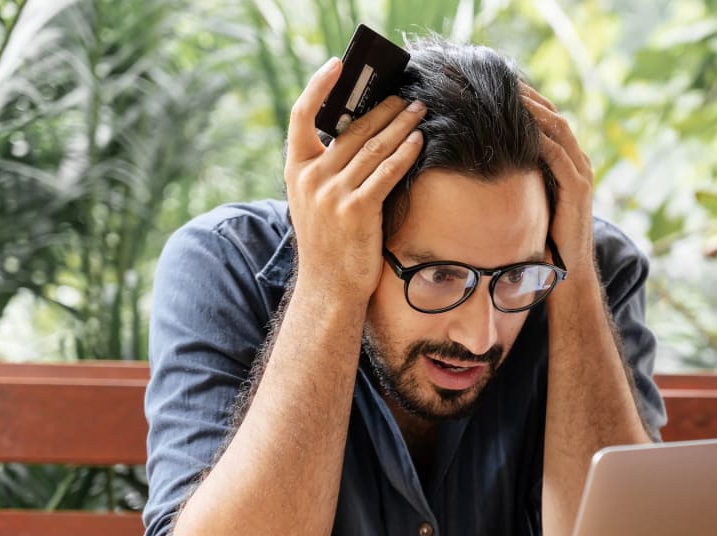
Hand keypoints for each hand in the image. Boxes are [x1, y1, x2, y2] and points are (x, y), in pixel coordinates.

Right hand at [285, 58, 426, 302]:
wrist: (329, 287)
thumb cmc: (329, 242)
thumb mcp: (316, 201)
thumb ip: (328, 169)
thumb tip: (360, 132)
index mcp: (296, 170)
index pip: (300, 117)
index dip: (318, 87)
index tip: (337, 66)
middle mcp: (311, 179)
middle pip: (351, 130)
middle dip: (383, 109)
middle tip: (406, 96)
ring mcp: (332, 195)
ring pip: (373, 148)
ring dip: (401, 126)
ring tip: (420, 112)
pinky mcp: (356, 211)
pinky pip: (386, 173)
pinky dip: (405, 154)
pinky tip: (419, 142)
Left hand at [520, 84, 594, 273]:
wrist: (567, 267)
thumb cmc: (547, 234)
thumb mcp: (533, 196)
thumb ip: (523, 174)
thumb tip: (489, 156)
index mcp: (569, 159)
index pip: (549, 119)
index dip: (528, 100)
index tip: (502, 85)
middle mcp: (579, 160)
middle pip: (554, 116)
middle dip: (529, 97)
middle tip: (502, 80)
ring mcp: (581, 173)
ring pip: (558, 130)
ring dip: (533, 111)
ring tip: (510, 95)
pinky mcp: (578, 188)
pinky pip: (559, 156)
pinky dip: (540, 140)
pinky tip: (521, 129)